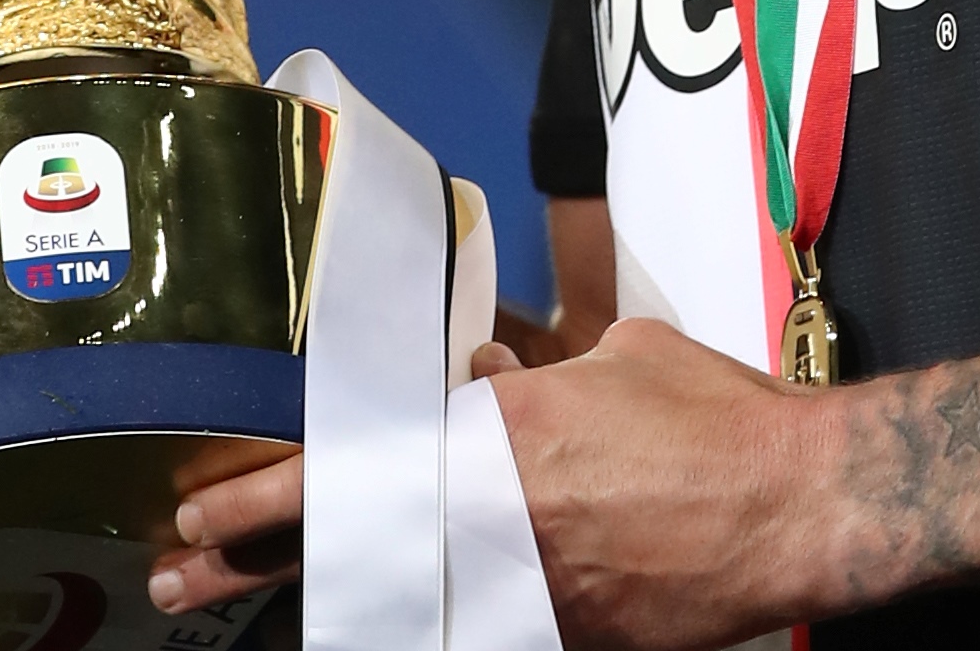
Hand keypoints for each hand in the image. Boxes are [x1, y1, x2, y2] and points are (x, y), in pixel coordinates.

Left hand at [146, 320, 853, 647]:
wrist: (800, 506)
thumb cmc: (715, 418)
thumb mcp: (616, 356)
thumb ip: (537, 368)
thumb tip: (487, 371)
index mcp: (497, 437)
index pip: (346, 468)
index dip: (260, 494)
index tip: (199, 508)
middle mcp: (494, 519)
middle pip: (342, 551)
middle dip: (249, 570)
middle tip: (179, 583)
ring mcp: (528, 593)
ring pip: (398, 603)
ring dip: (327, 609)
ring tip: (258, 623)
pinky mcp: (569, 640)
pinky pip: (481, 629)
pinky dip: (433, 625)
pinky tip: (393, 628)